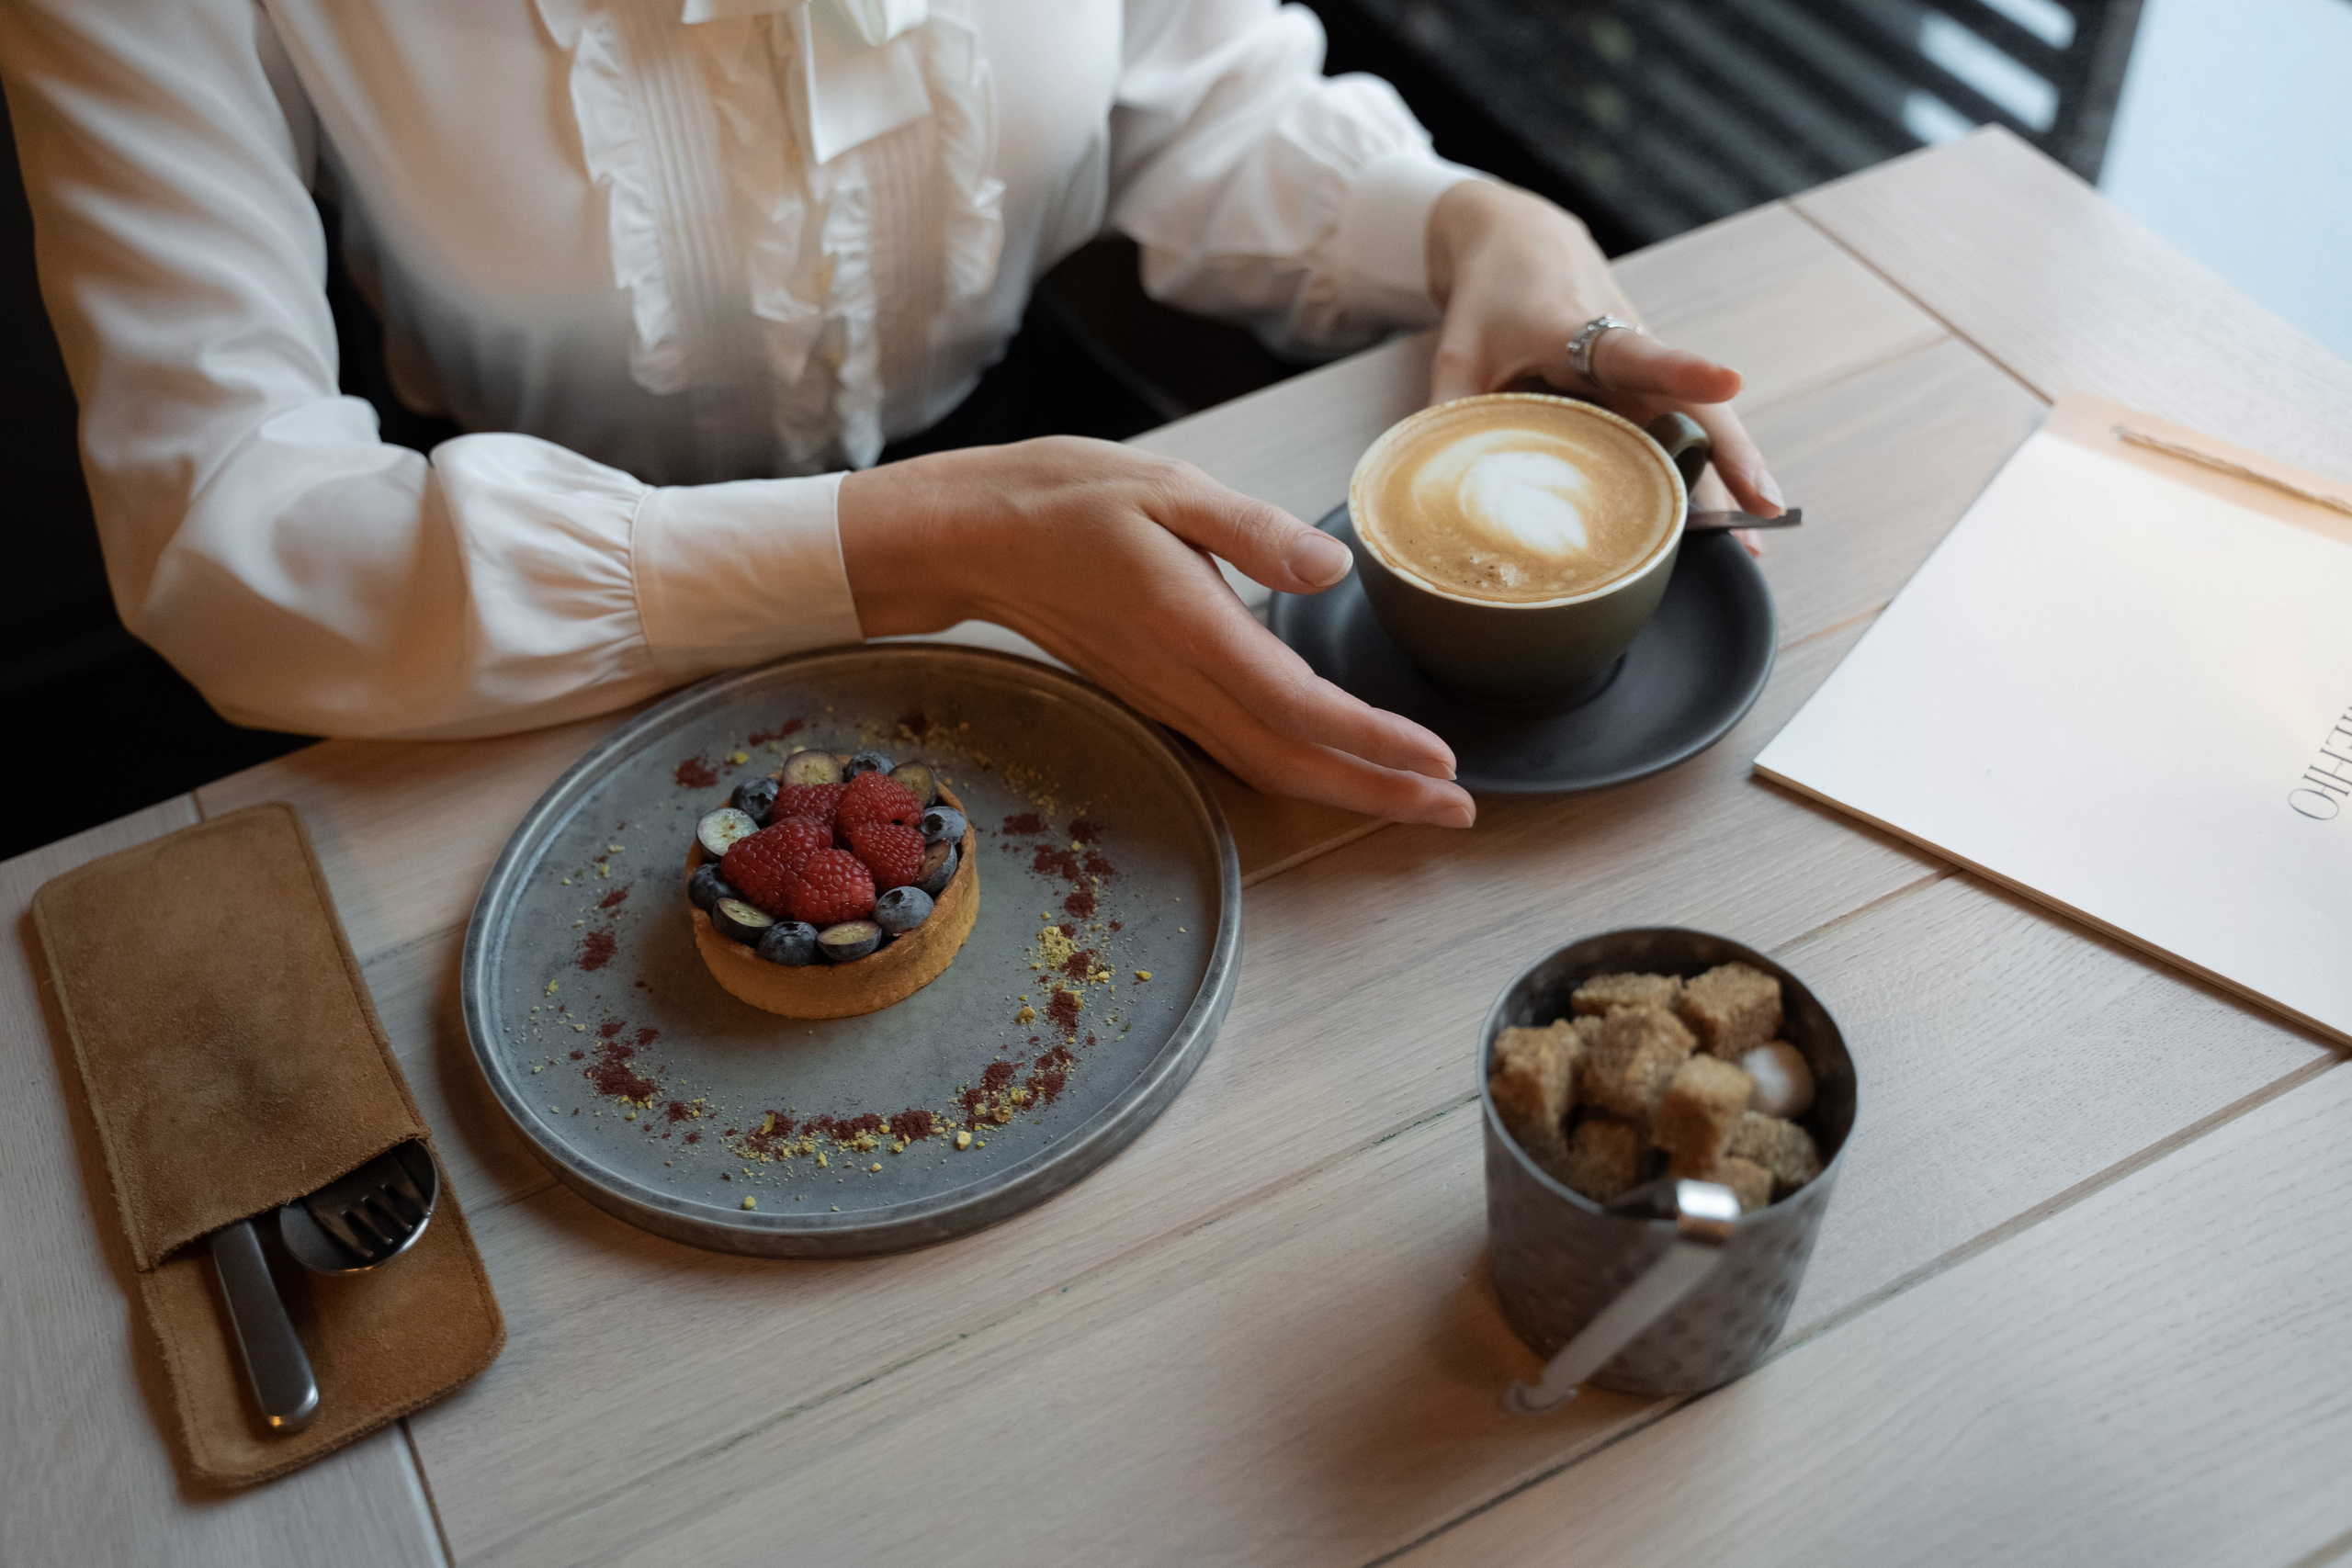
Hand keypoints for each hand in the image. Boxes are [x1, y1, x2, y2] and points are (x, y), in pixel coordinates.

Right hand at [837, 439, 1477, 826]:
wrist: (975, 538)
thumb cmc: (1067, 499)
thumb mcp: (1168, 486)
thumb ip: (1254, 532)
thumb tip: (1333, 569)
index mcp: (1193, 626)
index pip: (1299, 705)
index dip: (1373, 741)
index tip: (1440, 762)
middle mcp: (1182, 679)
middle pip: (1293, 761)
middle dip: (1380, 794)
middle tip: (1459, 812)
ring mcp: (1167, 697)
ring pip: (1268, 766)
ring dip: (1347, 790)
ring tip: (1419, 801)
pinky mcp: (1159, 696)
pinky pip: (1241, 751)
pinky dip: (1302, 770)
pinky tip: (1340, 769)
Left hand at [1425, 181, 1782, 547]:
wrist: (1520, 239)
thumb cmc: (1490, 294)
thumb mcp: (1457, 349)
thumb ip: (1448, 411)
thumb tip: (1429, 480)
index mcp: (1580, 330)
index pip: (1638, 352)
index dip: (1682, 370)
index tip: (1730, 381)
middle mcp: (1629, 349)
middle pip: (1693, 404)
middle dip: (1734, 457)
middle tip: (1765, 507)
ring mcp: (1642, 373)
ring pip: (1697, 426)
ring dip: (1728, 479)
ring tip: (1753, 542)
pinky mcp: (1642, 389)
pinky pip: (1680, 434)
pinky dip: (1703, 476)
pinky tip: (1721, 525)